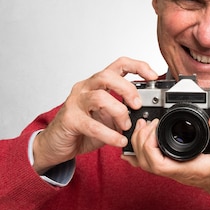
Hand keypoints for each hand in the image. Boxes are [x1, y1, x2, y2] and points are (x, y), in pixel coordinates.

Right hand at [32, 57, 157, 173]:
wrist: (56, 144)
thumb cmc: (82, 129)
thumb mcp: (108, 118)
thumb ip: (124, 113)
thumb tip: (146, 116)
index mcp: (97, 83)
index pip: (119, 64)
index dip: (138, 66)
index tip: (153, 76)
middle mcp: (85, 88)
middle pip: (108, 76)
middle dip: (128, 89)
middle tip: (138, 105)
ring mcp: (76, 102)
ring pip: (100, 97)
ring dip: (119, 112)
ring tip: (126, 126)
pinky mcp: (70, 119)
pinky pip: (92, 124)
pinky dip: (109, 134)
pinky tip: (119, 141)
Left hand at [122, 114, 209, 209]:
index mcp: (191, 168)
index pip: (158, 163)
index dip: (148, 144)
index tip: (155, 125)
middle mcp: (181, 171)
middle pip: (147, 163)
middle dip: (140, 141)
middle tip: (147, 122)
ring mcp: (179, 171)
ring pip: (148, 164)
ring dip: (140, 145)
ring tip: (144, 126)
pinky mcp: (181, 168)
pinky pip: (156, 163)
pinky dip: (144, 153)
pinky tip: (141, 142)